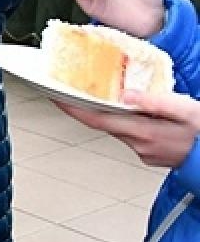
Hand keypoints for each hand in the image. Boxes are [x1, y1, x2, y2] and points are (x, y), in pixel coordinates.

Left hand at [54, 89, 199, 168]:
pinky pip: (133, 134)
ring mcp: (146, 152)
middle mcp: (140, 145)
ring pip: (119, 128)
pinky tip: (137, 110)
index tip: (54, 95)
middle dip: (89, 106)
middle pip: (104, 123)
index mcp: (144, 132)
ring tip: (109, 93)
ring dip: (112, 113)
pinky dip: (129, 121)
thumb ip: (155, 101)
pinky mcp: (152, 154)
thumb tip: (126, 95)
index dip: (72, 108)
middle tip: (74, 87)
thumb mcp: (187, 110)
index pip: (96, 120)